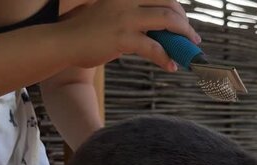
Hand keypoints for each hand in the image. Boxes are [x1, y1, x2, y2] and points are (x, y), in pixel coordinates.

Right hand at [59, 0, 199, 71]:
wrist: (64, 41)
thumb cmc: (88, 31)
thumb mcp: (112, 13)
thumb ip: (134, 16)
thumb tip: (161, 30)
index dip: (177, 9)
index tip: (184, 23)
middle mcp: (128, 0)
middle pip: (169, 5)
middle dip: (184, 22)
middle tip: (192, 38)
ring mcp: (126, 18)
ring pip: (167, 21)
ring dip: (183, 37)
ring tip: (188, 52)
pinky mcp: (122, 38)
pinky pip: (153, 48)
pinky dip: (166, 58)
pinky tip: (171, 66)